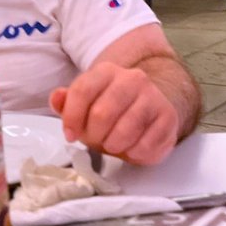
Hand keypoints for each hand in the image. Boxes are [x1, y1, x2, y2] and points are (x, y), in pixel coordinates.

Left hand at [50, 62, 178, 164]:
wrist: (149, 107)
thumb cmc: (111, 110)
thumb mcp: (85, 105)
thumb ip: (67, 103)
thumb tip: (57, 98)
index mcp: (106, 72)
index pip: (82, 91)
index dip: (72, 118)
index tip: (70, 135)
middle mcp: (132, 79)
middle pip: (102, 113)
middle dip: (94, 136)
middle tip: (96, 142)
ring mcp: (152, 96)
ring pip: (125, 130)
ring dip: (114, 146)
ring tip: (114, 145)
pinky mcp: (168, 117)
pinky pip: (146, 144)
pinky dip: (135, 154)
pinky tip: (132, 149)